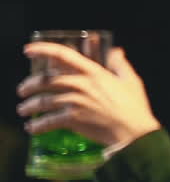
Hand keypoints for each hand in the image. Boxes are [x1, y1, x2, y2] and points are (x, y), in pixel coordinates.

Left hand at [17, 43, 160, 147]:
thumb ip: (120, 64)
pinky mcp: (74, 119)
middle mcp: (81, 84)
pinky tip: (32, 129)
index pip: (63, 55)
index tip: (27, 50)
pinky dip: (37, 126)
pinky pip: (48, 121)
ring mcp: (76, 102)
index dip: (43, 50)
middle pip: (45, 80)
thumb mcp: (131, 81)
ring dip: (29, 106)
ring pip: (42, 101)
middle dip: (29, 85)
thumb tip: (116, 50)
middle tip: (23, 90)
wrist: (134, 132)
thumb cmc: (134, 107)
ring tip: (23, 110)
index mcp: (93, 72)